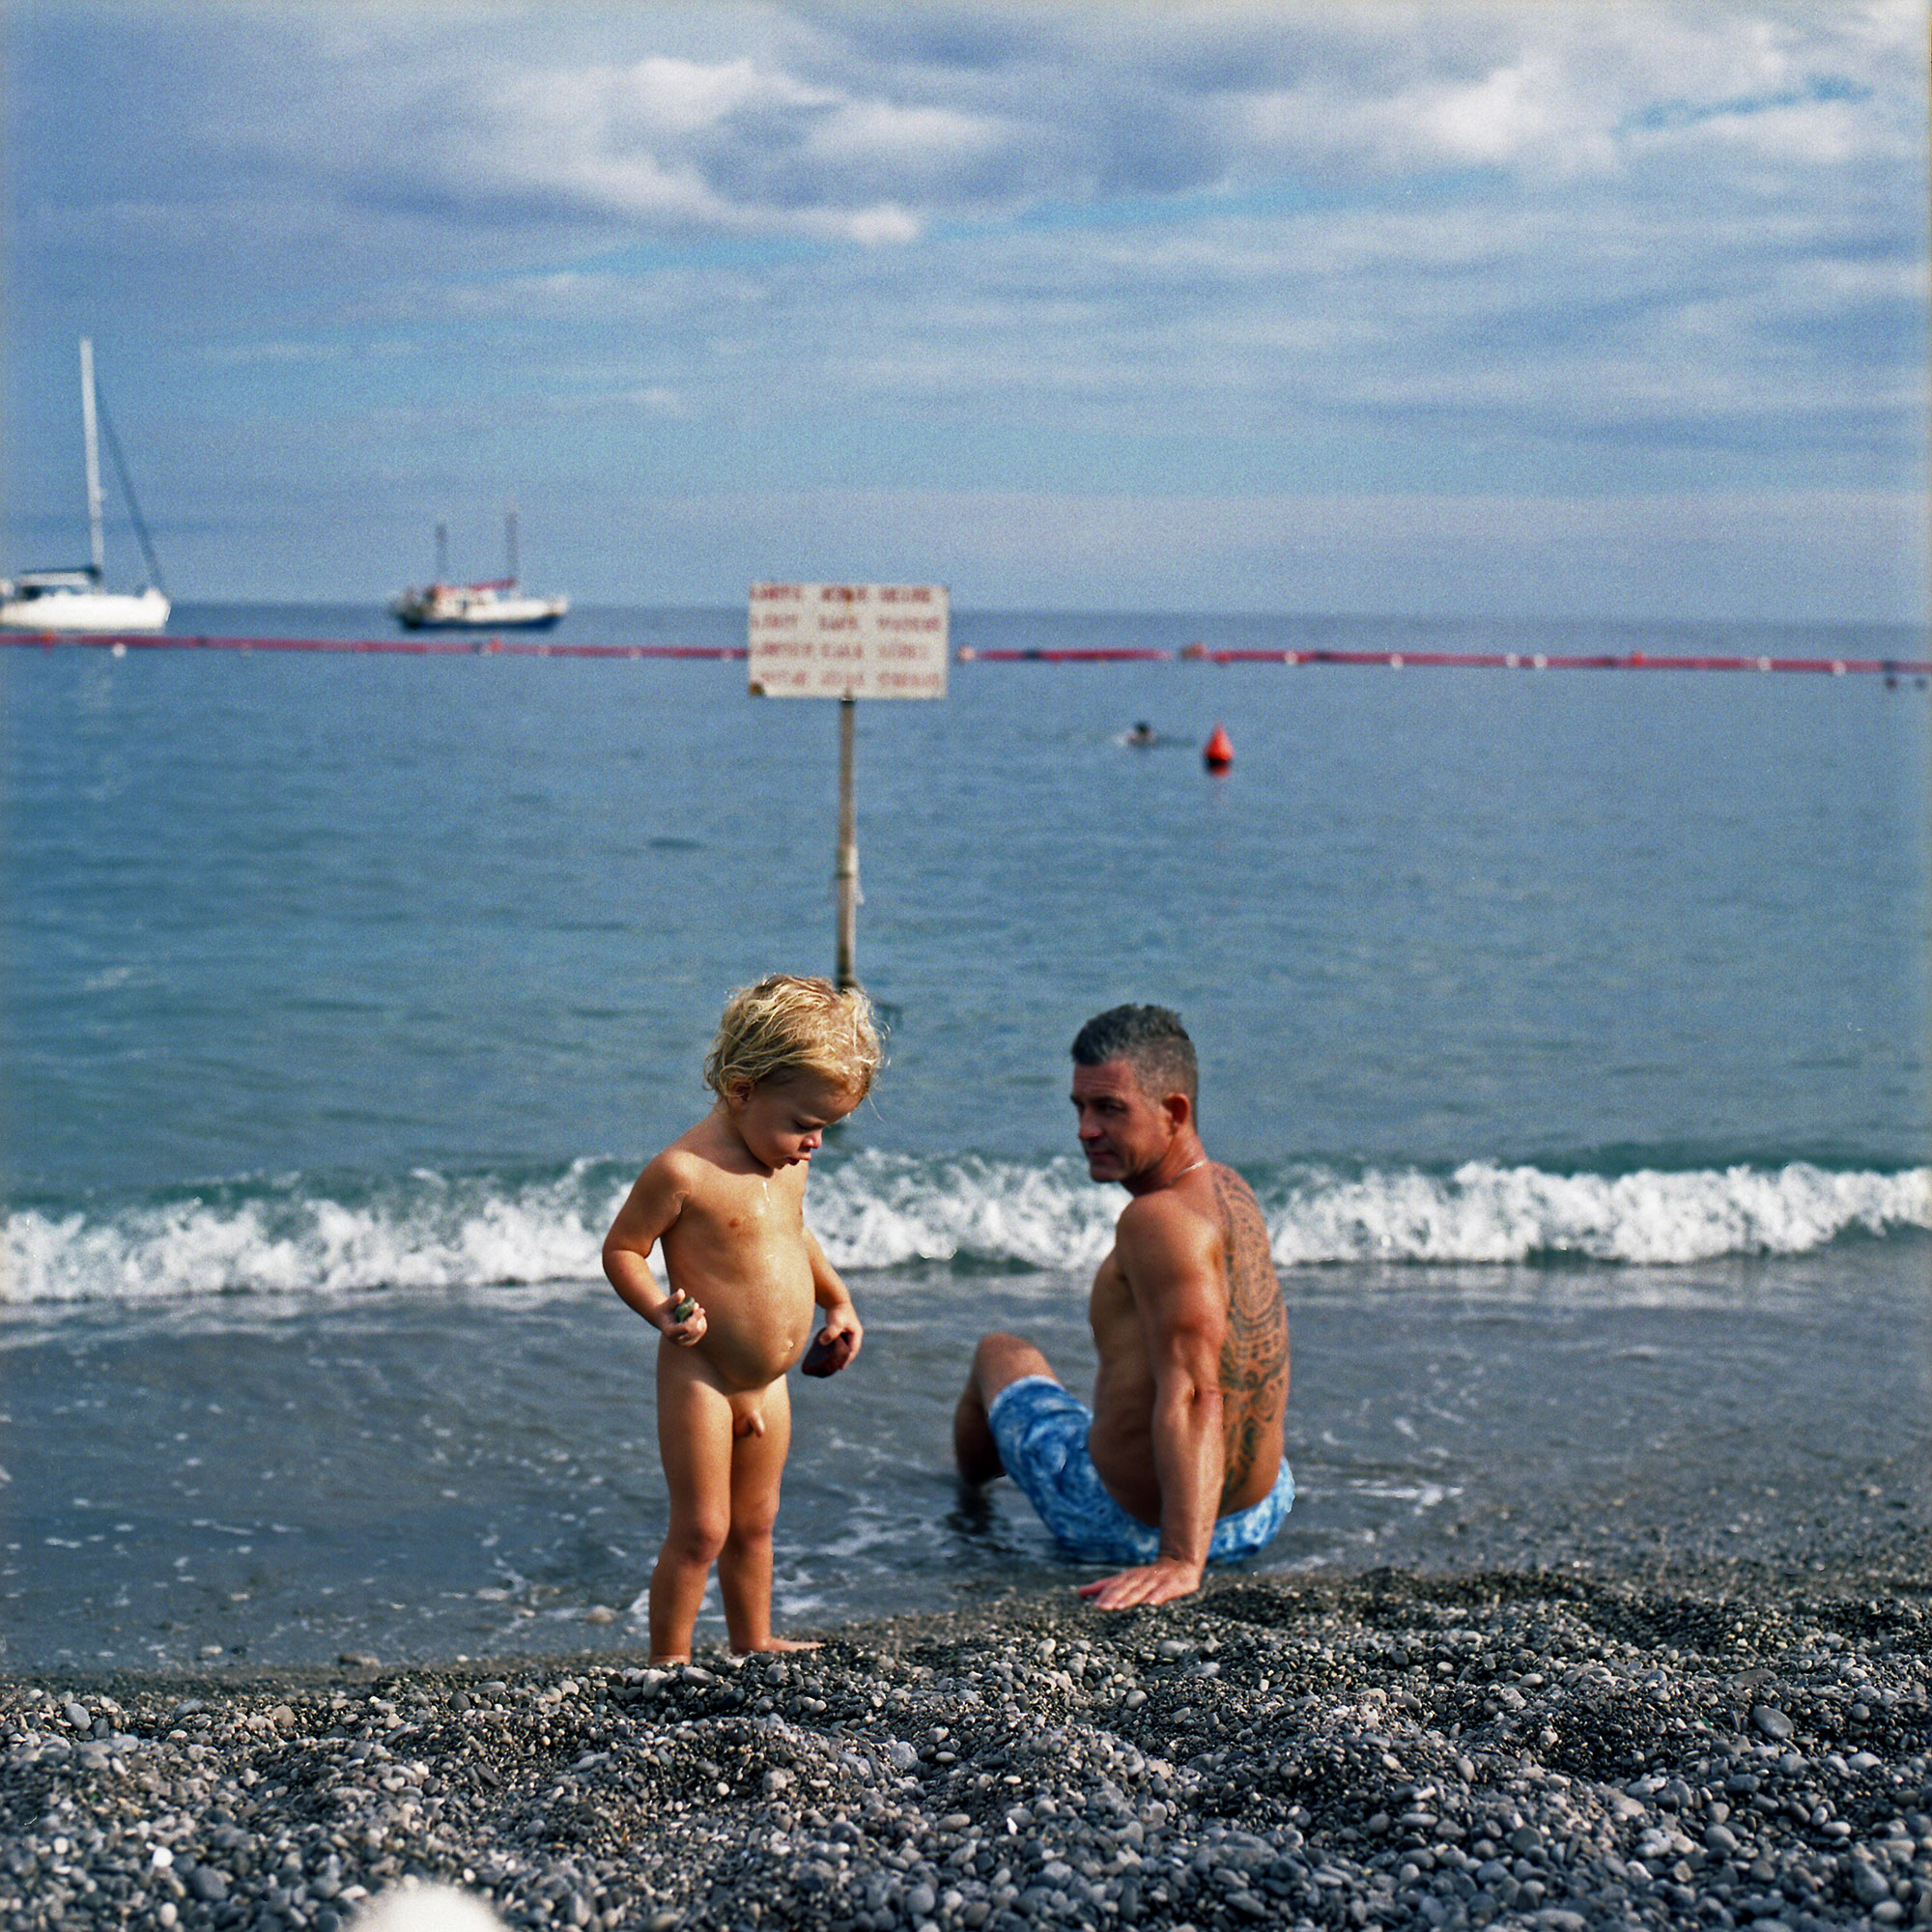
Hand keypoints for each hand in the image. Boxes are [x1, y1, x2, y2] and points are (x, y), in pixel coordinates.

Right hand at [656, 1294, 705, 1345]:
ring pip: (700, 1329)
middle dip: (697, 1316)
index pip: (686, 1328)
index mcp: (670, 1332)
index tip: (699, 1307)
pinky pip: (702, 1329)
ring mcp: (686, 1342)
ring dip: (700, 1318)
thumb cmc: (666, 1309)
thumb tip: (681, 1292)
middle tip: (695, 1304)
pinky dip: (701, 1320)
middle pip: (695, 1329)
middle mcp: (678, 1341)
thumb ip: (673, 1298)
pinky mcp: (692, 1340)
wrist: (664, 1319)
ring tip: (693, 1308)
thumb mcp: (667, 1303)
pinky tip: (695, 1315)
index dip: (694, 1317)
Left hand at [803, 1305, 861, 1375]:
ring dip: (841, 1355)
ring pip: (846, 1348)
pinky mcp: (843, 1332)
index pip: (853, 1350)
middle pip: (850, 1351)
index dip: (848, 1359)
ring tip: (833, 1364)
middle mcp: (854, 1334)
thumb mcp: (835, 1322)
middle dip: (845, 1359)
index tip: (841, 1367)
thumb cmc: (837, 1311)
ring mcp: (849, 1333)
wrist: (835, 1300)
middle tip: (836, 1369)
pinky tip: (829, 1354)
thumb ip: (830, 1332)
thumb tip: (822, 1342)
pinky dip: (837, 1350)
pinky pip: (841, 1344)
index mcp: (856, 1334)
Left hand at [1076, 1557, 1203, 1609]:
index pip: (1115, 1586)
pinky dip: (1158, 1596)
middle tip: (1102, 1607)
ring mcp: (1157, 1580)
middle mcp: (1141, 1577)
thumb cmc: (1147, 1577)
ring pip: (1142, 1589)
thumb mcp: (1126, 1580)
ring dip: (1131, 1597)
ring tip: (1119, 1606)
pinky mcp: (1173, 1585)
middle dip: (1114, 1597)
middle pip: (1126, 1587)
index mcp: (1129, 1577)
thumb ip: (1104, 1587)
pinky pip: (1165, 1591)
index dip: (1105, 1595)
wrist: (1179, 1564)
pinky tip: (1151, 1603)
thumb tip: (1079, 1593)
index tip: (1095, 1605)